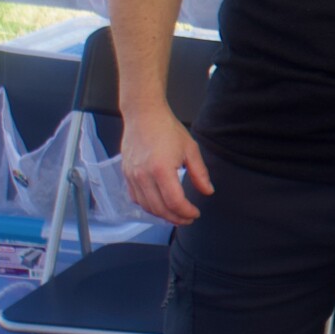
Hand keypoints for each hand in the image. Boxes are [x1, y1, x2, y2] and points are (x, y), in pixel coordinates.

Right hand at [121, 103, 212, 224]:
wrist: (143, 115)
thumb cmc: (167, 128)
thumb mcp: (190, 149)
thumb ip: (199, 173)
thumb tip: (208, 191)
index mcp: (161, 170)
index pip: (175, 202)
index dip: (186, 212)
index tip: (195, 213)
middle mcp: (143, 176)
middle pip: (160, 209)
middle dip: (176, 218)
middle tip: (188, 219)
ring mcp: (132, 176)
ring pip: (146, 206)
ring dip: (162, 215)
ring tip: (176, 215)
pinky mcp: (126, 174)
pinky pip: (136, 198)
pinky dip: (148, 206)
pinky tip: (159, 205)